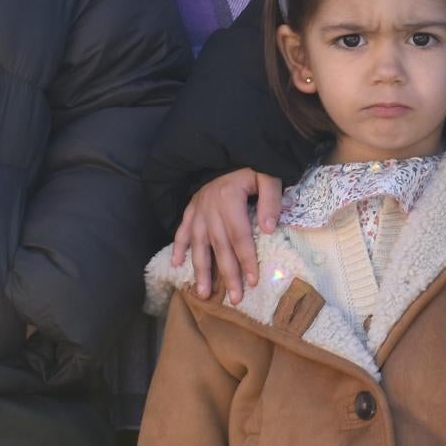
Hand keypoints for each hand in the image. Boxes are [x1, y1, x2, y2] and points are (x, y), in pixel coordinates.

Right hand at [171, 170, 283, 301]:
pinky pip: (181, 230)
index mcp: (229, 199)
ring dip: (200, 270)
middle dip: (227, 274)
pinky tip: (175, 265)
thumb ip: (271, 199)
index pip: (240, 236)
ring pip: (198, 244)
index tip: (253, 281)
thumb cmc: (250, 166)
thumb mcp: (268, 174)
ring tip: (202, 294)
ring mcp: (197, 210)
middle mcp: (210, 207)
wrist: (226, 146)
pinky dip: (177, 247)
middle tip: (235, 299)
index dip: (246, 259)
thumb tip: (270, 229)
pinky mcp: (190, 209)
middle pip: (220, 246)